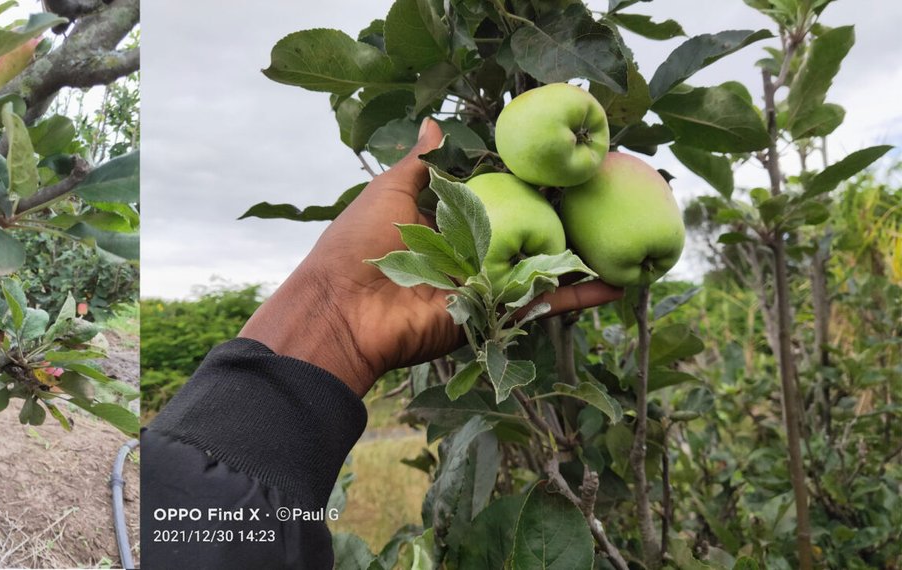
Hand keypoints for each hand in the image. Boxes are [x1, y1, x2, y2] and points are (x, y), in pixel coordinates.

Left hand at [239, 118, 623, 395]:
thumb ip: (420, 163)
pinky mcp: (492, 315)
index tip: (565, 165)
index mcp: (447, 221)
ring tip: (626, 239)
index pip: (498, 199)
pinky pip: (540, 305)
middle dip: (566, 219)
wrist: (344, 310)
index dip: (529, 185)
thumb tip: (434, 122)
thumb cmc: (360, 244)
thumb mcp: (389, 192)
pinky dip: (578, 297)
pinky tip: (616, 287)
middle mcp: (471, 252)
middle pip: (528, 232)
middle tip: (611, 196)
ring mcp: (485, 285)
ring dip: (583, 258)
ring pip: (542, 268)